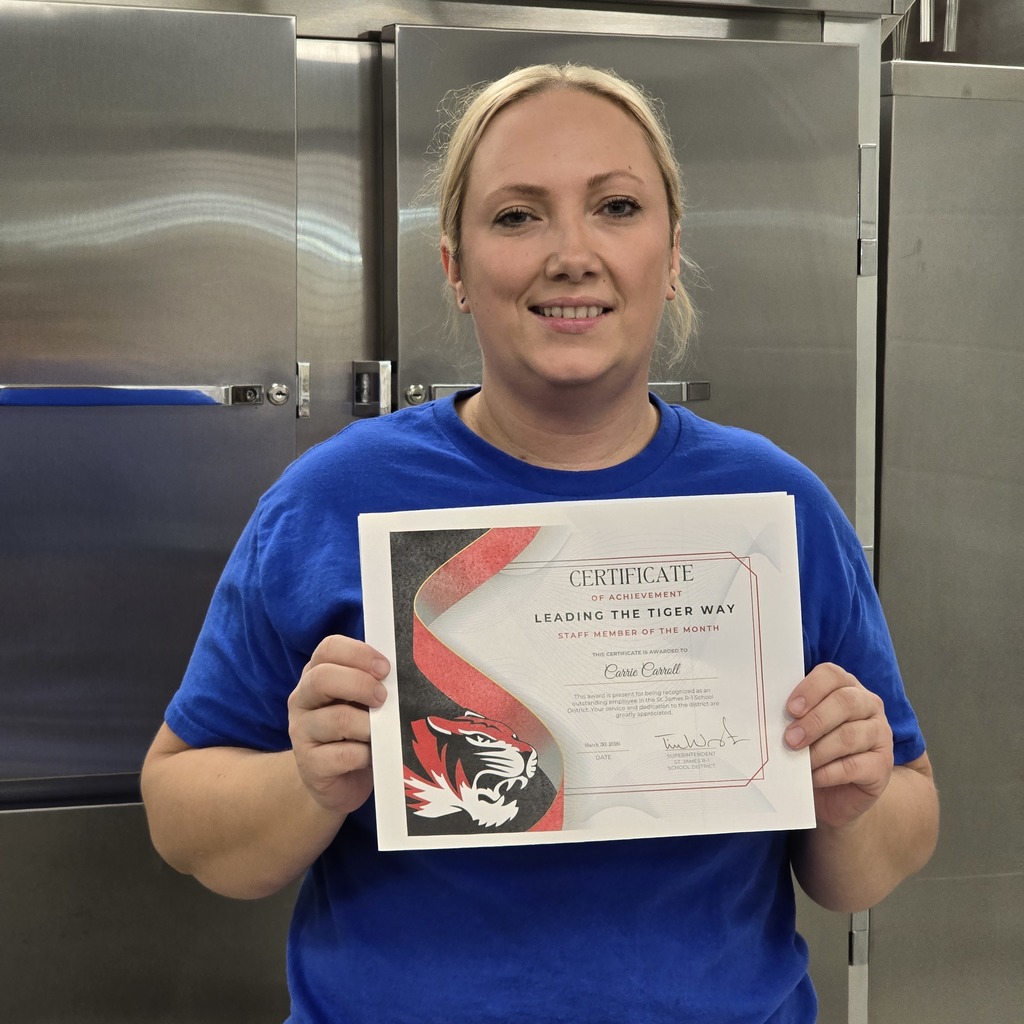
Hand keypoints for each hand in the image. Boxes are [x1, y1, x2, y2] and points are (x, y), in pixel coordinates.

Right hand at [287, 635, 388, 814]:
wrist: (340, 782)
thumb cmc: (358, 732)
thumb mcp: (363, 702)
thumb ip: (375, 683)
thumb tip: (405, 672)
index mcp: (316, 674)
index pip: (328, 648)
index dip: (358, 653)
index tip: (385, 668)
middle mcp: (303, 699)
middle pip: (323, 678)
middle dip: (361, 684)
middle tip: (384, 698)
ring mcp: (302, 732)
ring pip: (337, 719)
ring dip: (369, 725)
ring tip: (383, 733)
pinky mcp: (310, 765)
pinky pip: (342, 755)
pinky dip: (365, 755)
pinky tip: (372, 756)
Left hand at [784, 663, 893, 829]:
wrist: (835, 792)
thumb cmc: (814, 749)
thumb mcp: (803, 727)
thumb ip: (793, 715)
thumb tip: (768, 714)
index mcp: (846, 687)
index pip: (832, 675)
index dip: (810, 689)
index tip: (790, 709)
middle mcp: (868, 705)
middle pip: (844, 702)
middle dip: (814, 721)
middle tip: (790, 739)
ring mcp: (880, 734)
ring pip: (849, 735)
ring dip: (818, 750)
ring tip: (799, 761)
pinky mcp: (882, 765)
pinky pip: (854, 766)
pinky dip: (828, 772)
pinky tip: (814, 777)